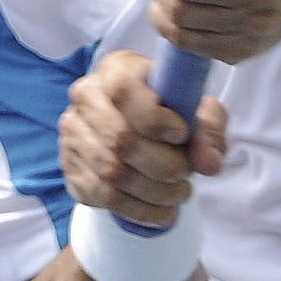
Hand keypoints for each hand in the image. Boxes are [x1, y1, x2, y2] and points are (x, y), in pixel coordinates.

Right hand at [60, 50, 226, 229]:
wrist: (144, 133)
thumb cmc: (173, 113)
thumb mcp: (198, 112)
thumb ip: (208, 132)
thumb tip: (209, 163)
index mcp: (116, 70)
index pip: (123, 91)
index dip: (155, 119)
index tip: (182, 134)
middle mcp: (86, 97)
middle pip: (120, 139)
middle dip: (163, 165)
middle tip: (186, 174)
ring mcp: (73, 134)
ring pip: (111, 173)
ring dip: (155, 192)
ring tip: (180, 194)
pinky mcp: (71, 168)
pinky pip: (103, 197)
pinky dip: (140, 210)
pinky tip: (163, 211)